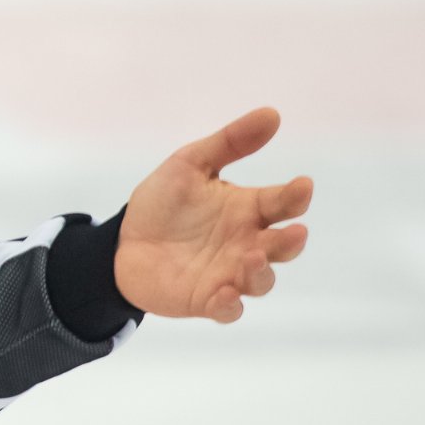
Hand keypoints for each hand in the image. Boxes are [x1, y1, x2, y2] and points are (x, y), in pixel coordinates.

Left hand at [116, 107, 311, 322]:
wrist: (122, 242)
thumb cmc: (163, 203)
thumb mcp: (190, 165)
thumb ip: (229, 142)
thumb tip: (272, 114)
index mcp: (250, 209)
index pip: (284, 203)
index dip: (296, 196)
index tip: (302, 186)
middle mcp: (248, 243)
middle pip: (283, 246)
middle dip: (291, 241)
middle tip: (294, 232)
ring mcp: (230, 273)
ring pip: (261, 280)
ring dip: (262, 272)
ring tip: (252, 258)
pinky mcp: (207, 300)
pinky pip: (228, 310)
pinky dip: (230, 306)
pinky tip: (224, 295)